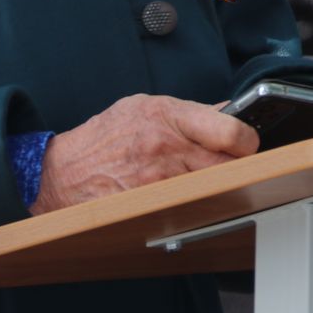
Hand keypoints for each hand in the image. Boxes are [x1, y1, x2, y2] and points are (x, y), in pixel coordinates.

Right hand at [31, 94, 257, 213]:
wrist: (65, 171)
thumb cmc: (106, 136)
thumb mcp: (145, 107)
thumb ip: (189, 112)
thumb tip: (228, 112)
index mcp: (168, 116)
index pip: (230, 130)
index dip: (248, 138)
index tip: (247, 140)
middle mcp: (167, 147)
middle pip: (229, 164)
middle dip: (238, 164)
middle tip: (233, 162)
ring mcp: (161, 180)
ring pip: (214, 186)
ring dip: (218, 183)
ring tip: (205, 176)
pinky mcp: (154, 204)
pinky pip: (191, 204)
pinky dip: (196, 200)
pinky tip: (186, 192)